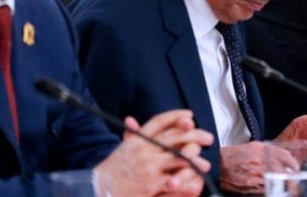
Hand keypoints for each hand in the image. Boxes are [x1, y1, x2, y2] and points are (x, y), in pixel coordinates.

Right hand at [95, 110, 213, 196]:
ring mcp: (148, 166)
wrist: (98, 189)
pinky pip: (174, 179)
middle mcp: (144, 150)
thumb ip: (132, 135)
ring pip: (178, 158)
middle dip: (194, 135)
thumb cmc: (112, 170)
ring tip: (205, 163)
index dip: (176, 117)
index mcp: (137, 140)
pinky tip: (195, 179)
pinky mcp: (152, 184)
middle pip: (174, 137)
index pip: (159, 122)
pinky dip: (186, 179)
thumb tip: (131, 119)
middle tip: (208, 138)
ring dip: (195, 159)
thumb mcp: (122, 149)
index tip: (190, 116)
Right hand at [219, 142, 301, 193]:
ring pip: (277, 183)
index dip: (293, 163)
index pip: (285, 156)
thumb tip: (284, 157)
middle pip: (284, 172)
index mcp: (262, 151)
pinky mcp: (252, 188)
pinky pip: (267, 190)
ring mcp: (257, 176)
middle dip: (292, 177)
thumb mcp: (254, 147)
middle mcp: (260, 163)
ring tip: (287, 186)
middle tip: (296, 180)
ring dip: (283, 185)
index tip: (296, 167)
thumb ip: (270, 150)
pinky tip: (273, 188)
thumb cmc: (235, 156)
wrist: (220, 166)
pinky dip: (272, 189)